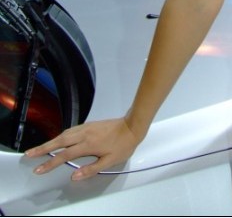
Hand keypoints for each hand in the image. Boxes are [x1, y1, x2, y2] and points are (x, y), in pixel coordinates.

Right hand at [25, 117, 140, 180]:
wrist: (132, 125)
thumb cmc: (123, 145)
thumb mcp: (109, 161)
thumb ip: (91, 169)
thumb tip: (73, 176)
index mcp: (87, 145)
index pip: (64, 155)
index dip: (50, 163)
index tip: (38, 169)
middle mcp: (84, 134)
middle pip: (59, 141)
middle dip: (43, 148)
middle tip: (29, 154)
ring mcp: (86, 127)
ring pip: (64, 134)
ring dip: (50, 141)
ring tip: (39, 148)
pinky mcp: (89, 124)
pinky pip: (70, 130)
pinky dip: (61, 135)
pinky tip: (59, 139)